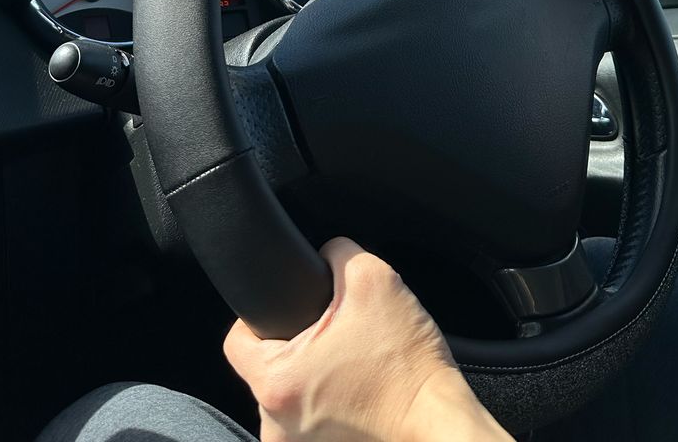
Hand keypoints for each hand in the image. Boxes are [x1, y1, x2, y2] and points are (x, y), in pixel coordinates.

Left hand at [224, 237, 510, 441]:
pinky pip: (311, 416)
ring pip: (292, 392)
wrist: (439, 421)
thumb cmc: (409, 366)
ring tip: (354, 364)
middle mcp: (276, 424)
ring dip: (315, 374)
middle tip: (339, 335)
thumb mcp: (374, 278)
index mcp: (276, 382)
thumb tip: (326, 252)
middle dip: (301, 343)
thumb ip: (337, 253)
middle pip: (269, 365)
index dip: (263, 311)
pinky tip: (358, 388)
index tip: (292, 308)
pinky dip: (329, 400)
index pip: (238, 338)